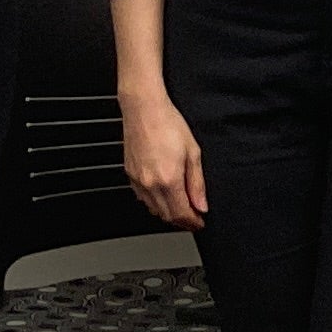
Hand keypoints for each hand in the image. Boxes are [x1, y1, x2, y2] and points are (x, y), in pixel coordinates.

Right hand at [120, 87, 206, 228]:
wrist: (144, 109)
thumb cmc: (168, 124)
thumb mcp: (193, 152)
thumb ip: (197, 183)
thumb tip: (201, 205)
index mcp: (169, 180)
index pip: (182, 214)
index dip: (193, 222)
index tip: (200, 222)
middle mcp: (151, 184)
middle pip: (167, 215)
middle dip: (182, 221)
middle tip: (193, 218)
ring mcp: (138, 181)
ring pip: (154, 209)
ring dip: (168, 213)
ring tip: (181, 208)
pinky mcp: (130, 175)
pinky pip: (143, 198)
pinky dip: (154, 203)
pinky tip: (163, 195)